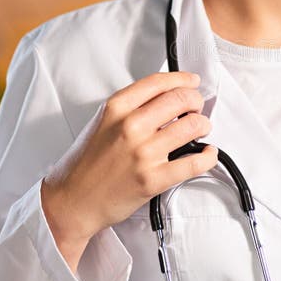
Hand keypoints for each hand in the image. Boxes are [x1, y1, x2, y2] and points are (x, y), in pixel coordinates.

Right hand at [41, 71, 217, 270]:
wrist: (72, 201)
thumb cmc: (86, 163)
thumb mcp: (102, 122)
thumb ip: (131, 107)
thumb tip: (167, 97)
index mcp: (116, 108)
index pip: (159, 82)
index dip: (183, 79)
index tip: (192, 82)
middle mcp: (130, 126)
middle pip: (181, 99)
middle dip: (196, 101)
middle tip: (197, 108)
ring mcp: (143, 153)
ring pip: (193, 126)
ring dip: (203, 125)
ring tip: (201, 129)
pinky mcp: (153, 179)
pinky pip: (194, 162)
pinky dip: (208, 156)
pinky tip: (207, 153)